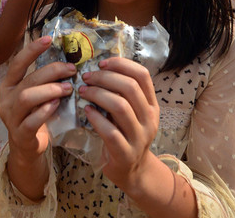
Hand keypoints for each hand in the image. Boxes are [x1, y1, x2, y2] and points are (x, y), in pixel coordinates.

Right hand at [0, 36, 75, 161]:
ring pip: (27, 98)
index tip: (48, 39)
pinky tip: (57, 105)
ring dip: (50, 90)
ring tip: (67, 88)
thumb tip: (67, 62)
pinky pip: (32, 121)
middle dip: (52, 72)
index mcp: (8, 85)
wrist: (26, 147)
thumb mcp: (35, 95)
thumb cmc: (34, 116)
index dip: (32, 50)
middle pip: (28, 80)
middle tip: (72, 70)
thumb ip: (43, 81)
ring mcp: (11, 117)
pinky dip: (45, 111)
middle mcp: (6, 99)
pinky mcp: (20, 134)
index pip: (17, 63)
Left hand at [80, 57, 159, 188]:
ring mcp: (140, 137)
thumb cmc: (126, 135)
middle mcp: (149, 119)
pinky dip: (96, 118)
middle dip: (105, 78)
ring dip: (98, 94)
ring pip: (120, 107)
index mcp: (151, 105)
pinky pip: (110, 132)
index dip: (121, 64)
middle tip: (86, 77)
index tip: (101, 63)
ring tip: (83, 91)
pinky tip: (86, 111)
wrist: (132, 171)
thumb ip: (121, 94)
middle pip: (130, 88)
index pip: (142, 75)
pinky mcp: (126, 153)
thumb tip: (99, 69)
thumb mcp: (132, 114)